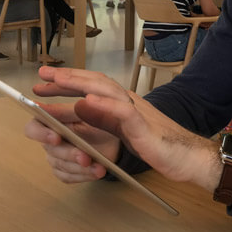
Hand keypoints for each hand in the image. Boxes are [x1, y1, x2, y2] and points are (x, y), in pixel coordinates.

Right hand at [24, 99, 121, 182]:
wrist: (119, 136)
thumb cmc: (101, 118)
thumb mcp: (88, 110)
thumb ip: (66, 110)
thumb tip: (43, 105)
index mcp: (54, 120)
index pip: (33, 127)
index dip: (40, 133)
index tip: (57, 138)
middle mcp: (53, 139)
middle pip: (50, 150)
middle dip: (69, 153)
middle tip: (85, 157)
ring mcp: (59, 156)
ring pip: (60, 165)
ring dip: (80, 167)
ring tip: (99, 167)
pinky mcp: (67, 170)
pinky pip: (68, 176)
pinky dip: (84, 175)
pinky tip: (97, 171)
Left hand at [30, 67, 220, 190]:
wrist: (189, 157)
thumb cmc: (159, 146)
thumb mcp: (123, 132)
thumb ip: (102, 120)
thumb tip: (77, 107)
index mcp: (123, 104)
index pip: (93, 87)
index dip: (69, 82)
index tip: (45, 80)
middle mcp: (129, 102)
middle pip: (96, 83)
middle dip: (68, 78)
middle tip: (42, 75)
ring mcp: (137, 112)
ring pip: (107, 91)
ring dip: (80, 84)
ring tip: (58, 80)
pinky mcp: (144, 128)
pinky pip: (123, 113)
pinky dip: (104, 105)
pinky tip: (86, 101)